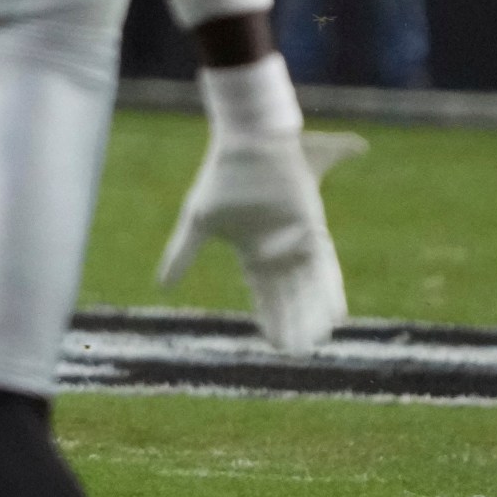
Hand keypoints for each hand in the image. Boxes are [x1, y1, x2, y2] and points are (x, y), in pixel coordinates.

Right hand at [158, 127, 366, 351]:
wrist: (248, 144)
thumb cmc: (222, 179)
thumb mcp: (198, 221)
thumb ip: (182, 255)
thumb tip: (161, 286)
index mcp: (253, 248)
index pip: (264, 291)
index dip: (270, 315)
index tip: (273, 343)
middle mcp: (279, 247)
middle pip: (287, 294)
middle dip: (292, 322)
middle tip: (296, 352)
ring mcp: (297, 238)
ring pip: (307, 285)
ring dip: (311, 314)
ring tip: (316, 342)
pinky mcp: (312, 226)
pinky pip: (324, 266)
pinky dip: (329, 290)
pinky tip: (335, 314)